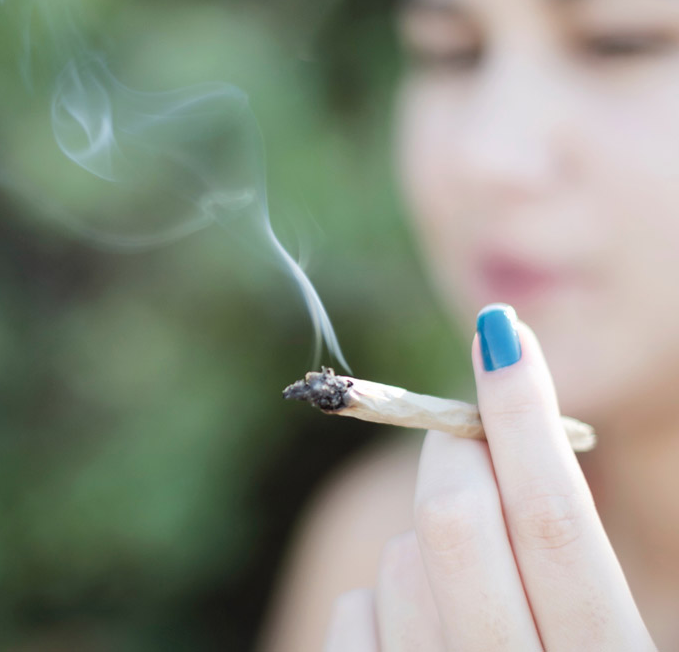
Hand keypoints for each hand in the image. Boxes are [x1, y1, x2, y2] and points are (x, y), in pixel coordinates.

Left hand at [325, 305, 655, 650]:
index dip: (524, 416)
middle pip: (455, 525)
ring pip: (394, 564)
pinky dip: (377, 601)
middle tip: (462, 426)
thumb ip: (562, 559)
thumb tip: (504, 437)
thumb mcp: (604, 636)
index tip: (500, 334)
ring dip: (421, 544)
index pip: (553, 521)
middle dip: (455, 450)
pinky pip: (351, 614)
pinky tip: (416, 634)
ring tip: (463, 581)